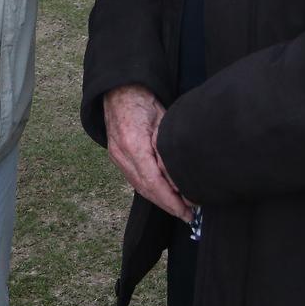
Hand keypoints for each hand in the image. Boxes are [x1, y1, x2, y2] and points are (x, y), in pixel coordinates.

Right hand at [103, 84, 191, 221]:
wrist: (118, 89)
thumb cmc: (143, 100)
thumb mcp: (163, 119)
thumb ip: (168, 146)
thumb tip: (180, 173)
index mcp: (134, 143)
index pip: (153, 181)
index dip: (170, 200)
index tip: (186, 210)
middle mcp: (122, 154)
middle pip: (145, 189)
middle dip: (167, 205)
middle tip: (188, 215)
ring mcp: (116, 156)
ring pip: (139, 187)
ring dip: (159, 200)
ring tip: (179, 209)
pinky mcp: (116, 156)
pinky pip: (134, 179)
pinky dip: (150, 190)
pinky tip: (164, 195)